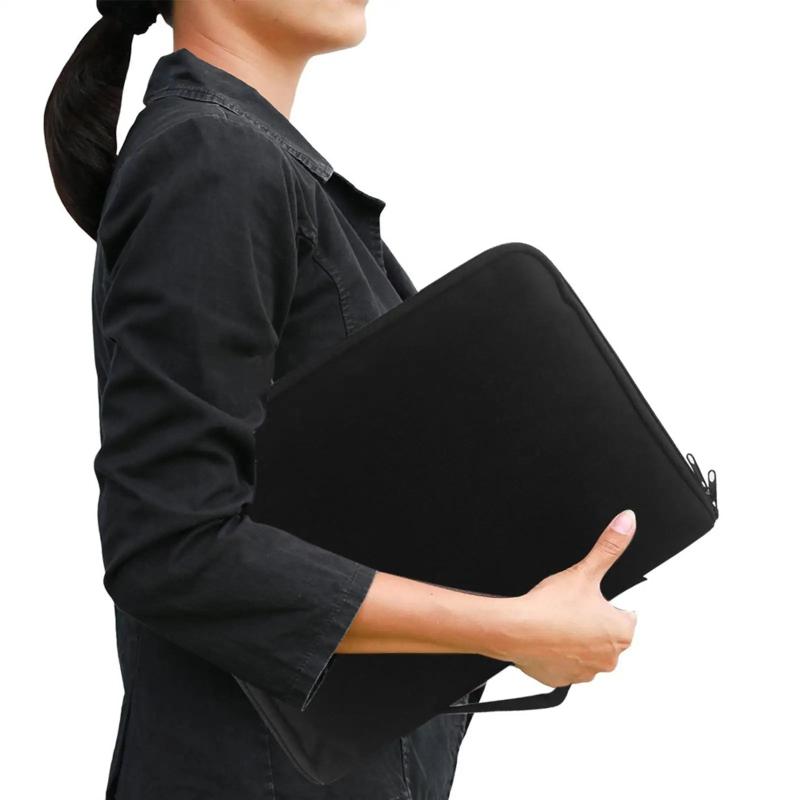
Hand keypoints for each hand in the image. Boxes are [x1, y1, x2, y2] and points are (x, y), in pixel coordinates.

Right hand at [494, 509, 638, 687]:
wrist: (515, 630)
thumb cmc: (550, 606)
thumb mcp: (585, 570)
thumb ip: (610, 546)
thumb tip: (628, 522)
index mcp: (622, 633)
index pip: (624, 613)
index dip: (605, 602)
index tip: (586, 597)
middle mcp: (610, 658)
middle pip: (605, 633)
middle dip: (591, 621)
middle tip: (570, 607)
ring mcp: (586, 673)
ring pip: (586, 650)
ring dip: (576, 639)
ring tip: (556, 621)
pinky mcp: (563, 680)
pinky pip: (565, 664)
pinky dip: (557, 653)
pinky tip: (546, 638)